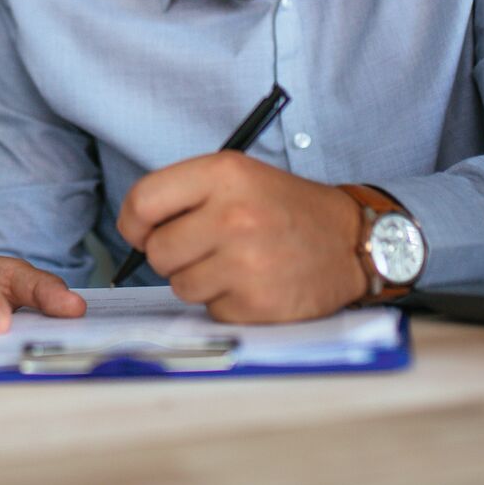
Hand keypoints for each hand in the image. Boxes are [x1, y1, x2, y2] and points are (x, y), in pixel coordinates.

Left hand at [116, 152, 365, 322]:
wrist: (350, 242)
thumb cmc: (287, 209)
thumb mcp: (239, 177)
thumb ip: (186, 194)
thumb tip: (136, 230)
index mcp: (224, 174)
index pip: (143, 201)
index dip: (133, 223)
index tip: (141, 232)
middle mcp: (232, 215)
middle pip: (158, 251)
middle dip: (173, 255)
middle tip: (204, 248)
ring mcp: (245, 261)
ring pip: (180, 285)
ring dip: (200, 280)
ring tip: (235, 263)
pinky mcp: (256, 302)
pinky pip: (210, 309)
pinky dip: (226, 302)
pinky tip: (252, 283)